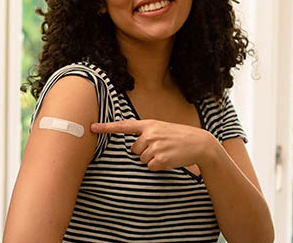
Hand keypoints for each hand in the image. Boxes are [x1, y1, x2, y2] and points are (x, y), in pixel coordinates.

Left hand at [90, 119, 217, 170]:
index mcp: (150, 124)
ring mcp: (154, 147)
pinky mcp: (159, 160)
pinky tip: (169, 159)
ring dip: (152, 159)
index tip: (92, 128)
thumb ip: (147, 134)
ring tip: (167, 152)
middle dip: (144, 151)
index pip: (124, 126)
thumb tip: (134, 149)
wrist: (199, 144)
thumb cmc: (180, 137)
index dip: (107, 128)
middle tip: (161, 148)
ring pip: (142, 159)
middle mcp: (150, 134)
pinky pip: (150, 167)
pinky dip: (158, 166)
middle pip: (134, 149)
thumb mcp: (163, 129)